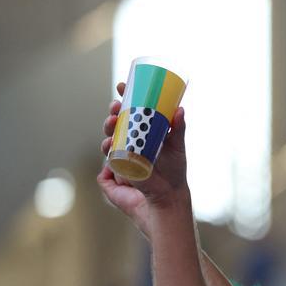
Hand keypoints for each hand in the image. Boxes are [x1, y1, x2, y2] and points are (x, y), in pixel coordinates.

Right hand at [97, 82, 189, 219]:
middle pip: (115, 125)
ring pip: (108, 142)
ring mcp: (118, 159)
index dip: (123, 99)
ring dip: (108, 131)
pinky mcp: (112, 177)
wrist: (167, 199)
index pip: (128, 113)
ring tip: (113, 125)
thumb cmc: (173, 173)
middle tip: (116, 107)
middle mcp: (127, 145)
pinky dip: (107, 159)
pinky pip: (106, 167)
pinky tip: (113, 151)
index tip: (122, 86)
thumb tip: (180, 109)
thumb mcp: (177, 148)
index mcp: (140, 135)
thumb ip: (178, 129)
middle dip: (113, 114)